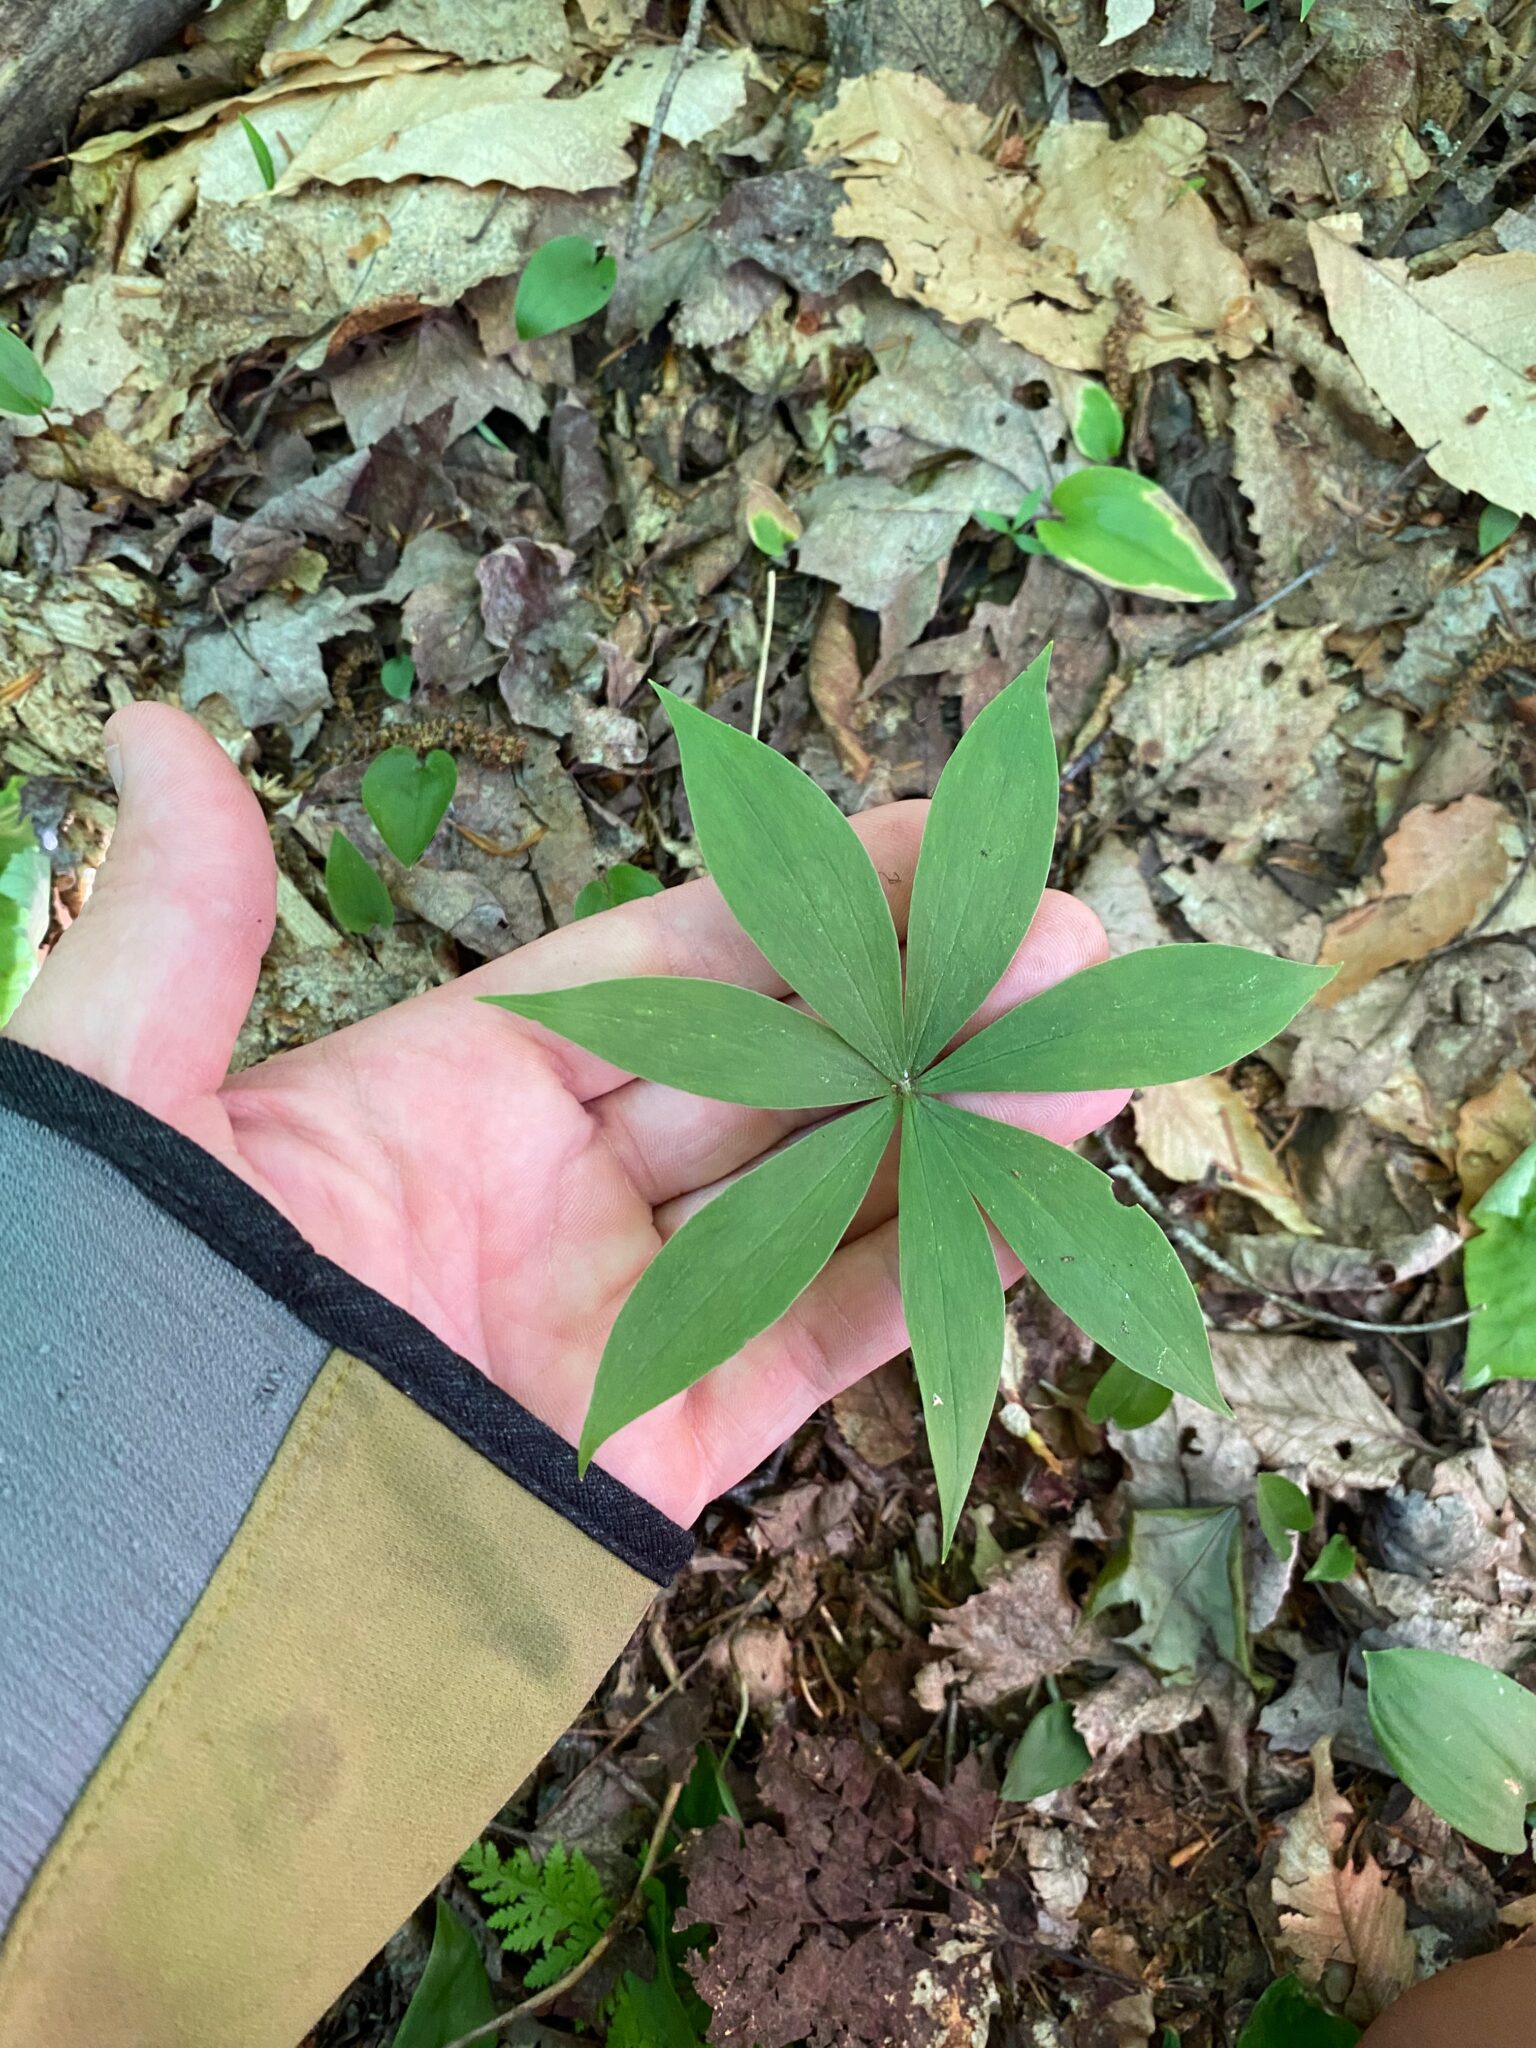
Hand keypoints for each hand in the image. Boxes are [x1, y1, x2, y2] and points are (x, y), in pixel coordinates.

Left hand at [8, 704, 1126, 1524]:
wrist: (107, 1595)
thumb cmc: (92, 1322)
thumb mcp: (120, 1095)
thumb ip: (180, 923)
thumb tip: (152, 731)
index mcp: (439, 1091)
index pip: (662, 966)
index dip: (795, 896)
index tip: (924, 832)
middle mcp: (547, 1198)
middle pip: (772, 1071)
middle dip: (921, 997)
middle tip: (1063, 923)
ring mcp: (611, 1324)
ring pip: (823, 1201)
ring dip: (963, 1122)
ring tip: (1097, 1036)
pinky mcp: (652, 1455)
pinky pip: (812, 1348)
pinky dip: (929, 1274)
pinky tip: (1036, 1189)